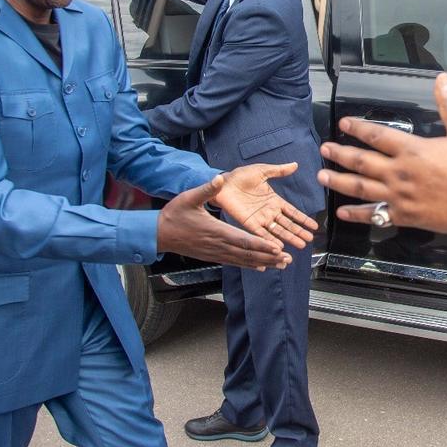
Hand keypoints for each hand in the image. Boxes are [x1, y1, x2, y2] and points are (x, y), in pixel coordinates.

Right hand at [156, 180, 291, 269]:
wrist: (159, 234)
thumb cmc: (174, 215)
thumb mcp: (189, 197)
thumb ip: (207, 189)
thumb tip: (220, 179)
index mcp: (216, 230)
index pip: (243, 240)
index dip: (261, 245)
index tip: (277, 248)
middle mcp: (219, 245)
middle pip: (248, 254)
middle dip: (269, 257)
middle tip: (287, 259)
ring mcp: (216, 253)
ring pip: (243, 261)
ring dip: (263, 263)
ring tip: (281, 265)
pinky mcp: (213, 256)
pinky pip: (235, 262)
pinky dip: (249, 265)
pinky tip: (261, 268)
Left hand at [206, 162, 318, 247]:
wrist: (223, 182)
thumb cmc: (240, 176)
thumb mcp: (263, 171)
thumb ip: (279, 171)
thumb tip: (295, 165)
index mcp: (274, 200)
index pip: (292, 212)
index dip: (303, 219)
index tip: (314, 226)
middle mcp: (269, 212)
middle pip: (288, 224)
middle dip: (299, 232)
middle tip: (310, 240)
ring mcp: (260, 219)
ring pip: (278, 231)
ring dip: (289, 238)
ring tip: (300, 245)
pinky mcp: (249, 223)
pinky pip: (261, 234)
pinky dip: (270, 241)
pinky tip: (279, 247)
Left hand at [318, 73, 446, 237]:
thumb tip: (442, 79)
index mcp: (413, 149)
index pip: (377, 135)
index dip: (357, 128)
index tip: (344, 124)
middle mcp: (400, 172)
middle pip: (361, 161)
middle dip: (340, 154)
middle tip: (324, 149)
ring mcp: (400, 196)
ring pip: (361, 188)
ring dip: (339, 181)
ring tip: (322, 175)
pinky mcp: (405, 216)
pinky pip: (374, 215)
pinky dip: (357, 214)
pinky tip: (342, 212)